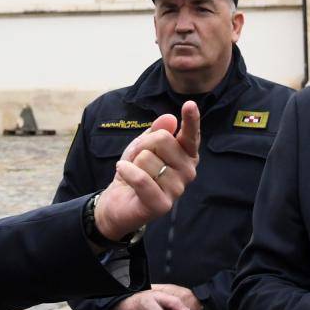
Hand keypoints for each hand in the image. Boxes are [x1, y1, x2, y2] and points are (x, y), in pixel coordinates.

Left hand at [93, 109, 199, 240]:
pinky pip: (142, 178)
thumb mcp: (142, 145)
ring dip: (134, 163)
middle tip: (137, 160)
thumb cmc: (135, 170)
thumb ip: (156, 131)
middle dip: (142, 146)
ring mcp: (177, 189)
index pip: (191, 135)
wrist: (118, 200)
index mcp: (186, 155)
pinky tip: (123, 172)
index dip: (191, 120)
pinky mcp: (162, 204)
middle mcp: (187, 171)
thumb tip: (170, 119)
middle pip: (163, 139)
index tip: (190, 105)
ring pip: (148, 158)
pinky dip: (127, 172)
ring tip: (134, 174)